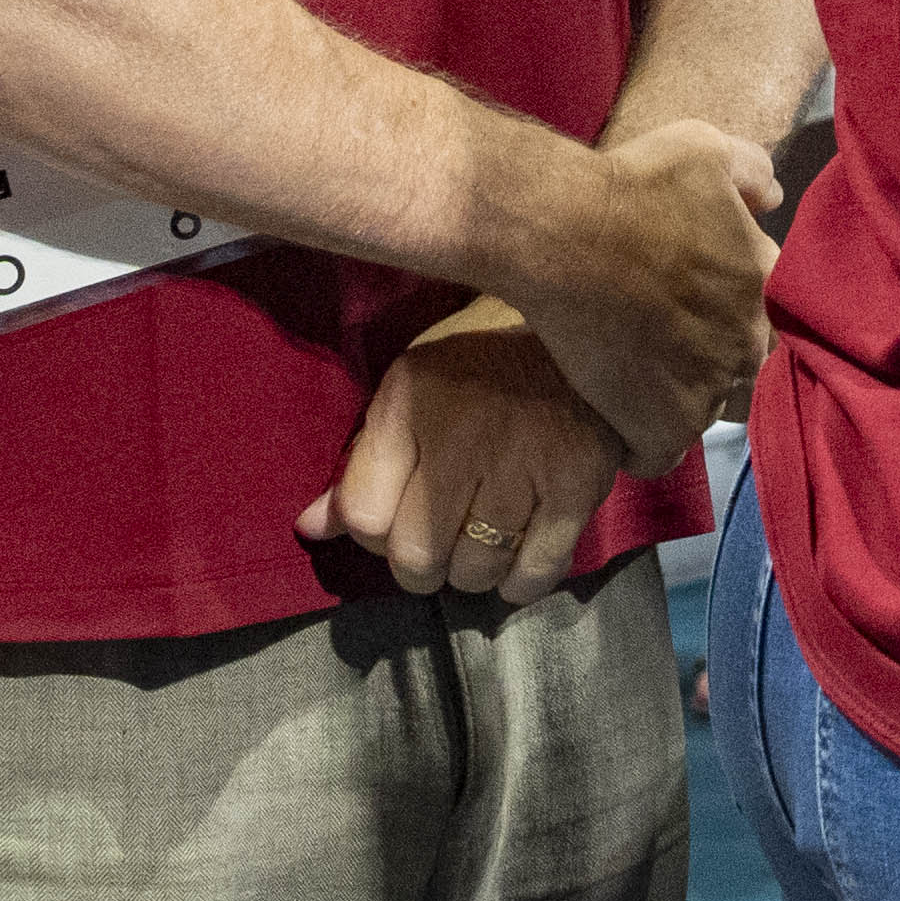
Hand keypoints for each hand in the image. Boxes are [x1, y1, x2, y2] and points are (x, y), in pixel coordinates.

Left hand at [297, 302, 632, 597]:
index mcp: (410, 404)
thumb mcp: (411, 389)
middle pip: (415, 555)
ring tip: (483, 546)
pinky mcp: (579, 483)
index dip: (373, 536)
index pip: (363, 516)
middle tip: (441, 546)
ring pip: (474, 570)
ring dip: (473, 572)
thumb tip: (311, 529)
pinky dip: (522, 583)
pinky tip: (518, 566)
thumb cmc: (485, 358)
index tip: (397, 523)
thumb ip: (363, 462)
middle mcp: (461, 436)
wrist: (588, 318)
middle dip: (421, 566)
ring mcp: (524, 464)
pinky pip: (538, 570)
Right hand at [507, 117, 777, 464]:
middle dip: (724, 362)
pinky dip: (644, 445)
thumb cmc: (636, 184)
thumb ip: (752, 172)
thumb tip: (772, 199)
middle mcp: (749, 344)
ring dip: (689, 403)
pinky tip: (626, 425)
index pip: (781, 317)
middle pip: (752, 370)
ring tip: (651, 384)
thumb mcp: (707, 150)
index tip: (712, 309)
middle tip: (678, 347)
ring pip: (712, 413)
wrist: (565, 232)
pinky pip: (661, 455)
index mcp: (769, 285)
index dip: (745, 313)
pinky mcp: (658, 424)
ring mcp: (706, 390)